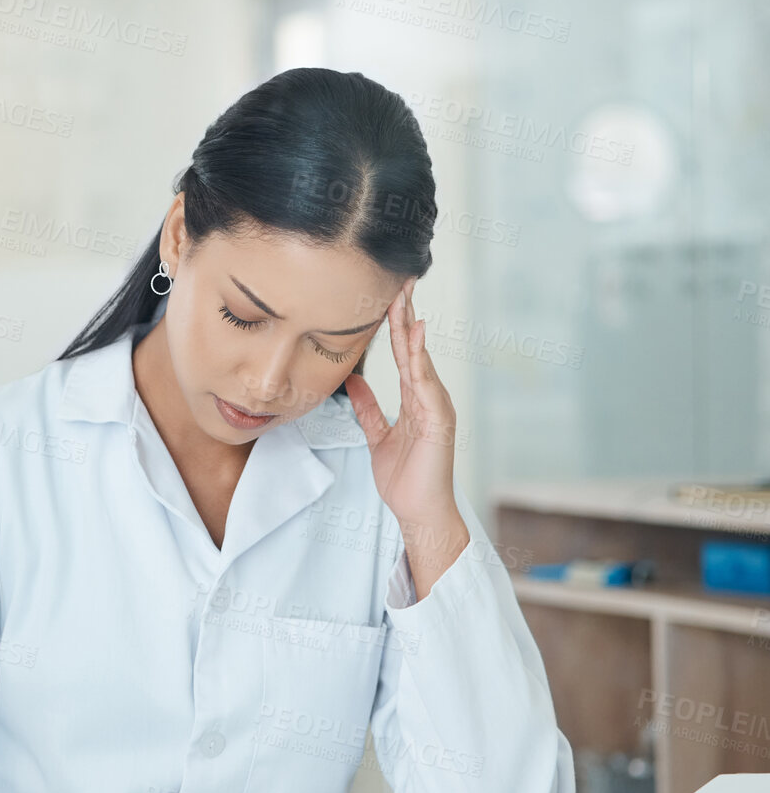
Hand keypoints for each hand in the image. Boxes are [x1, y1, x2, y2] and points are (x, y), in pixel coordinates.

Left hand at [342, 283, 469, 596]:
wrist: (419, 511)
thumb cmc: (404, 478)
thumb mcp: (378, 436)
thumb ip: (367, 408)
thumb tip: (353, 380)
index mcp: (413, 399)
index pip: (402, 354)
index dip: (394, 325)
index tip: (386, 296)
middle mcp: (427, 397)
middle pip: (414, 349)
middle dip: (405, 316)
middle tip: (400, 281)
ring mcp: (436, 407)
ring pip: (421, 361)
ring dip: (412, 331)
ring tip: (405, 301)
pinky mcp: (439, 421)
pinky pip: (427, 386)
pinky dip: (421, 361)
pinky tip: (416, 339)